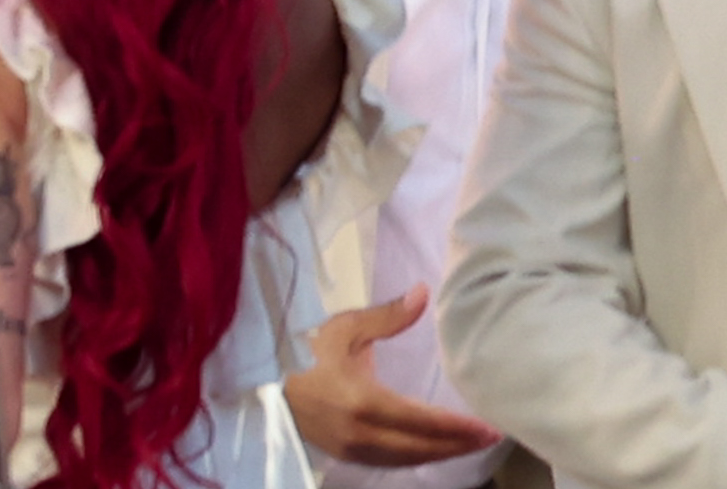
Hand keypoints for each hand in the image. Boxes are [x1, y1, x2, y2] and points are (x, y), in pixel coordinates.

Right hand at [282, 288, 498, 466]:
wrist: (262, 381)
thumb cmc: (301, 351)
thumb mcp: (343, 328)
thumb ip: (387, 317)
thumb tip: (424, 293)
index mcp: (361, 401)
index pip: (421, 421)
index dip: (457, 427)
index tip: (488, 427)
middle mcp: (360, 433)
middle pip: (422, 447)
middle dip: (459, 444)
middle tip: (491, 436)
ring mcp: (352, 449)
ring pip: (409, 459)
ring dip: (442, 453)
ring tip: (470, 442)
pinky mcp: (346, 456)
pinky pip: (393, 461)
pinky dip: (418, 456)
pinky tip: (433, 448)